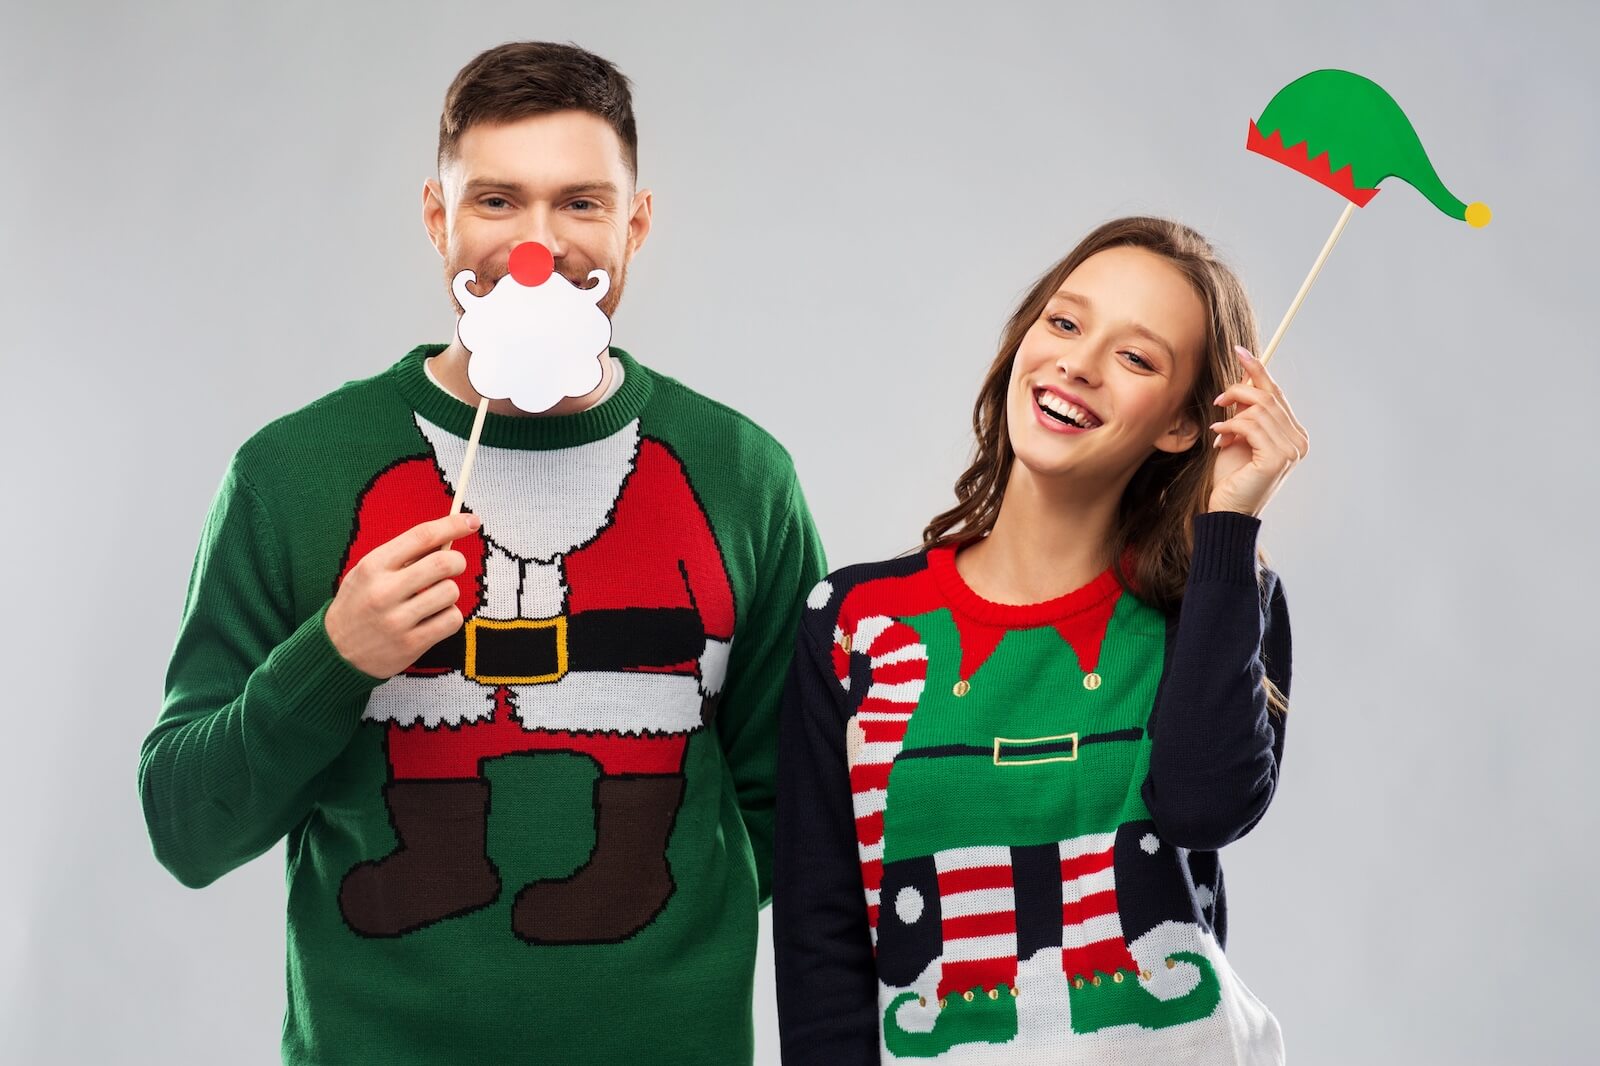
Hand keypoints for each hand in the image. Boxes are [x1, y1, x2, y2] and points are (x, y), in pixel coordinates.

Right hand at [325, 513, 478, 678]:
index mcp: (373, 566)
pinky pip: (452, 620)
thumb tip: (446, 535)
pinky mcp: (411, 644)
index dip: (452, 525)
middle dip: (458, 560)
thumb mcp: (368, 571)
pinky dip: (450, 616)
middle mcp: (384, 591)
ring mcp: (397, 620)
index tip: (472, 521)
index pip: (421, 536)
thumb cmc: (360, 603)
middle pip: (443, 563)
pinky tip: (433, 618)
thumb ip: (403, 554)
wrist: (337, 652)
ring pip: (451, 592)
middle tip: (455, 564)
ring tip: (433, 598)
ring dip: (450, 592)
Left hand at [1208, 346, 1308, 515]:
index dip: (1258, 369)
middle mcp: (1298, 441)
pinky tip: (1220, 437)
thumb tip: (1243, 380)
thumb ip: (1246, 413)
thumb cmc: (1230, 477)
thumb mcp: (1239, 437)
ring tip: (1218, 429)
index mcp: (1293, 433)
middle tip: (1217, 400)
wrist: (1226, 510)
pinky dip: (1231, 426)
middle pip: (1268, 396)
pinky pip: (1251, 426)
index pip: (1277, 393)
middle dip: (1239, 391)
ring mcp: (1291, 450)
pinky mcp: (1277, 459)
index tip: (1239, 351)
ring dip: (1232, 414)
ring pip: (1259, 409)